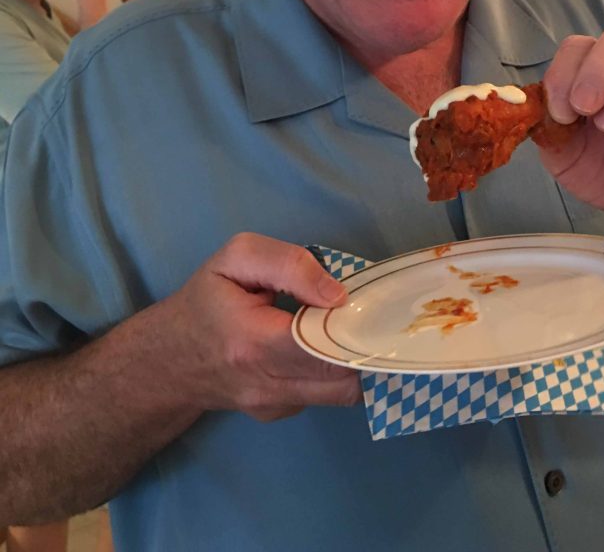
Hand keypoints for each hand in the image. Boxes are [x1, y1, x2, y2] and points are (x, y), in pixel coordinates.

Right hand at [163, 234, 361, 421]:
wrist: (168, 360)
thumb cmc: (205, 300)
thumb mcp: (236, 258)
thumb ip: (289, 265)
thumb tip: (336, 295)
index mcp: (253, 343)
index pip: (325, 349)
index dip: (356, 329)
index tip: (367, 306)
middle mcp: (266, 386)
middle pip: (344, 379)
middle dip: (363, 347)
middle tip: (366, 316)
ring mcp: (274, 407)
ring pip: (341, 393)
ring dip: (352, 361)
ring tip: (343, 328)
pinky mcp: (279, 414)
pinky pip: (323, 395)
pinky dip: (332, 372)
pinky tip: (319, 346)